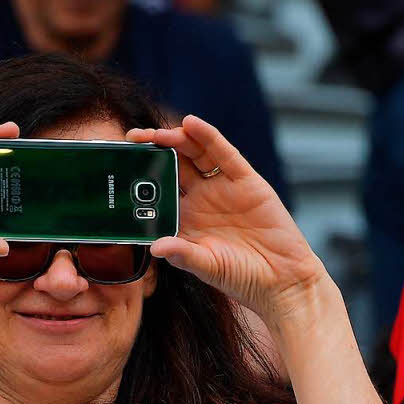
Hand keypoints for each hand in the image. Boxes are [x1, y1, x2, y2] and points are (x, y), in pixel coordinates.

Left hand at [126, 116, 327, 325]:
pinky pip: (223, 153)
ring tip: (156, 132)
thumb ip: (183, 254)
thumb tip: (155, 247)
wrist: (282, 279)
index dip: (142, 178)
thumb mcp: (207, 266)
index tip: (121, 169)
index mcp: (186, 220)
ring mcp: (222, 188)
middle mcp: (201, 199)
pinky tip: (191, 124)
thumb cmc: (241, 277)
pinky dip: (207, 137)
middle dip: (153, 151)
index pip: (159, 191)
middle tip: (132, 140)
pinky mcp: (246, 180)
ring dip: (175, 139)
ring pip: (194, 154)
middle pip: (173, 166)